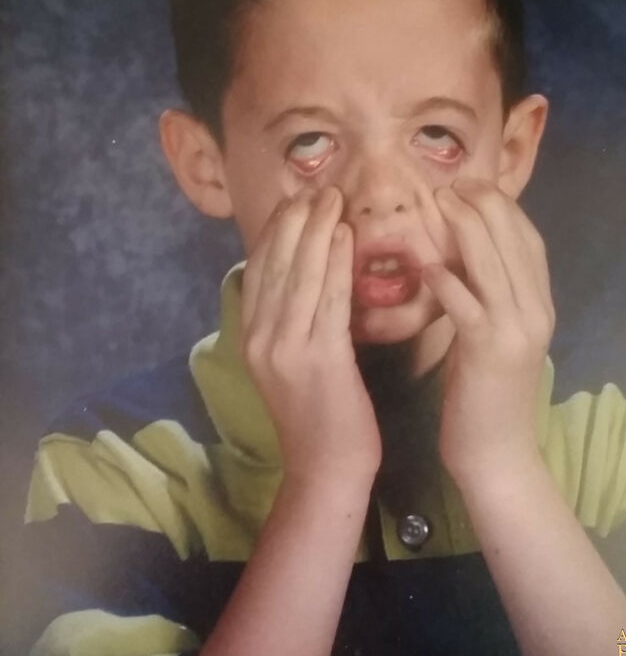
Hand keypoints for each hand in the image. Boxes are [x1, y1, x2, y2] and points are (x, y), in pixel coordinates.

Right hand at [240, 185, 381, 486]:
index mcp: (250, 336)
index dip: (277, 230)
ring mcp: (285, 348)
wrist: (325, 468)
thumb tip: (302, 274)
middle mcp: (260, 337)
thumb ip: (289, 320)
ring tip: (332, 198)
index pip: (259, 269)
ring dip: (317, 231)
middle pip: (276, 264)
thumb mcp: (289, 362)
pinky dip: (336, 264)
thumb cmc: (316, 415)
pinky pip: (329, 300)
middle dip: (296, 220)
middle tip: (317, 187)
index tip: (296, 199)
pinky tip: (345, 236)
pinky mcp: (319, 360)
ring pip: (300, 275)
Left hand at [421, 178, 554, 480]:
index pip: (529, 241)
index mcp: (539, 306)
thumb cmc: (486, 394)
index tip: (473, 183)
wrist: (497, 454)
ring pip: (495, 266)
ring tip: (440, 202)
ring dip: (466, 229)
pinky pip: (469, 307)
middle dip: (484, 206)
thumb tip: (459, 256)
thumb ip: (486, 297)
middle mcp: (537, 312)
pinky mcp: (490, 354)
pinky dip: (449, 282)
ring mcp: (517, 332)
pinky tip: (427, 265)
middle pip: (515, 243)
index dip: (503, 208)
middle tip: (451, 182)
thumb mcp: (491, 336)